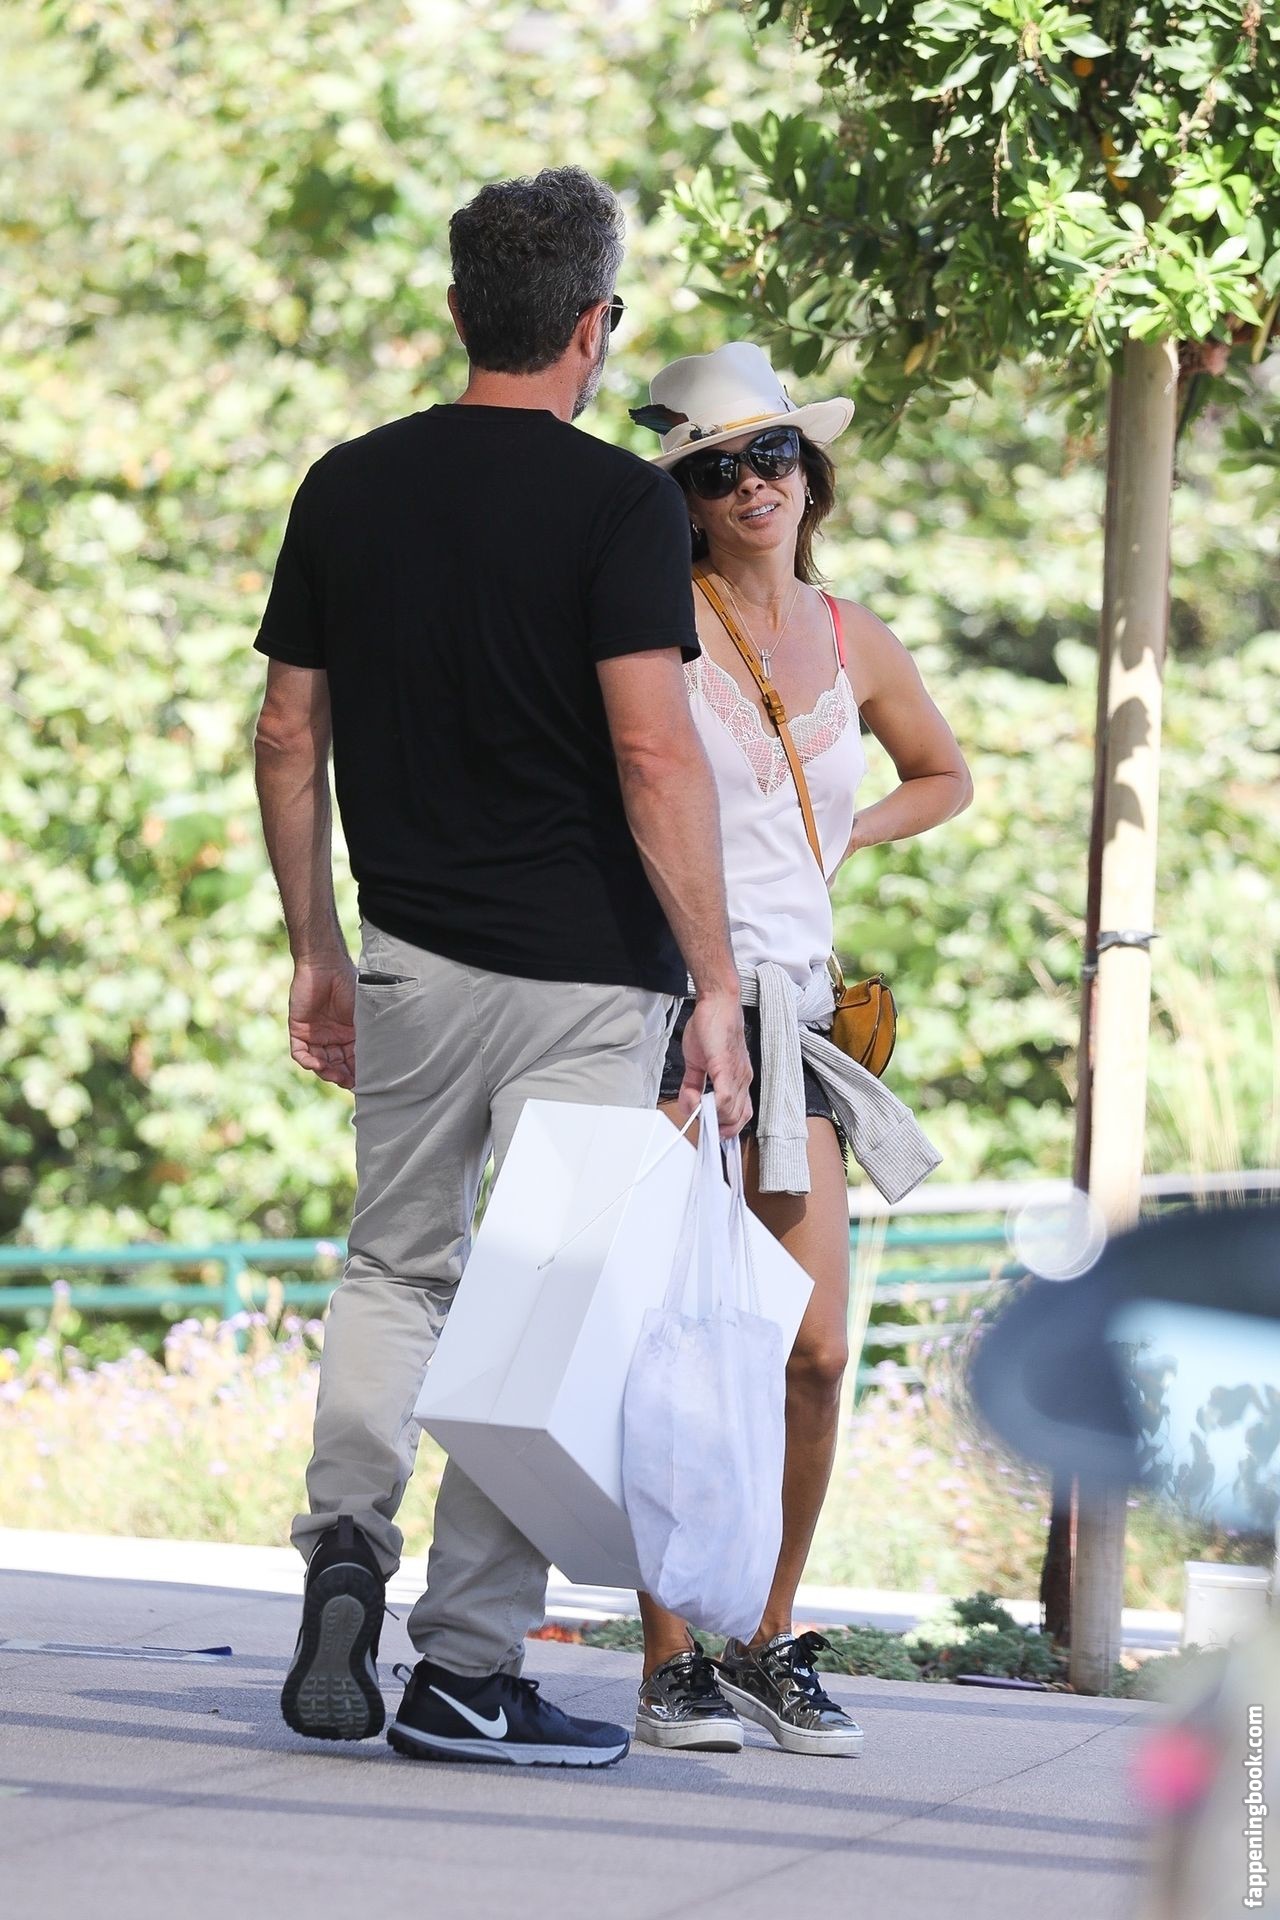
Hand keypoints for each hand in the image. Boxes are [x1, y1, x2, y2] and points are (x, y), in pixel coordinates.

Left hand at [288, 958, 356, 1088]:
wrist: (325, 966)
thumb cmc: (349, 986)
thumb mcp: (363, 1015)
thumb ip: (367, 1036)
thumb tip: (380, 1062)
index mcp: (350, 1034)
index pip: (354, 1060)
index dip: (359, 1072)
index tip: (367, 1082)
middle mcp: (333, 1037)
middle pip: (337, 1065)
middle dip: (343, 1076)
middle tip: (351, 1082)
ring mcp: (315, 1034)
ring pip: (320, 1062)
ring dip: (327, 1072)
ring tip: (336, 1076)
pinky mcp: (299, 1030)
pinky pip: (300, 1053)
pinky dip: (309, 1061)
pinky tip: (318, 1064)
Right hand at [678, 994, 751, 1138]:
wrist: (718, 1002)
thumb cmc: (712, 1027)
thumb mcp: (699, 1062)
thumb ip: (693, 1085)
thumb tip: (689, 1103)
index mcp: (738, 1080)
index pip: (740, 1116)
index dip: (726, 1129)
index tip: (710, 1134)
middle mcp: (743, 1080)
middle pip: (737, 1120)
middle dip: (717, 1128)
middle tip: (699, 1121)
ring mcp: (737, 1075)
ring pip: (733, 1114)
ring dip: (712, 1118)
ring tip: (696, 1108)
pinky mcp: (726, 1067)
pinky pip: (725, 1098)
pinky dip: (713, 1107)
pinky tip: (700, 1102)